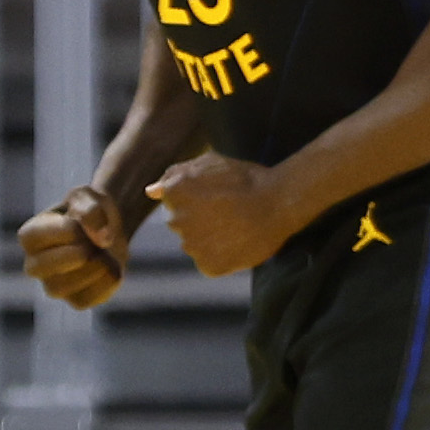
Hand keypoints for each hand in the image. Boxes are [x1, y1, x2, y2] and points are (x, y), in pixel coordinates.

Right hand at [20, 182, 131, 308]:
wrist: (111, 228)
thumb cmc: (91, 210)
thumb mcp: (89, 197)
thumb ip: (90, 210)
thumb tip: (102, 240)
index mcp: (30, 236)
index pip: (33, 237)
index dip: (63, 231)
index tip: (81, 225)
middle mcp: (35, 264)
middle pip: (37, 268)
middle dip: (71, 254)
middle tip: (91, 244)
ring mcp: (53, 285)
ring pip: (59, 288)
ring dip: (90, 268)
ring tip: (103, 254)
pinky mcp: (76, 300)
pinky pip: (84, 300)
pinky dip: (105, 282)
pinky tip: (111, 265)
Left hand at [146, 153, 299, 277]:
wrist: (279, 202)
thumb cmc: (246, 179)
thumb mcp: (210, 163)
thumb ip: (175, 175)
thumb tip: (150, 191)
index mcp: (173, 194)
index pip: (172, 203)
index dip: (197, 199)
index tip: (217, 196)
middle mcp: (177, 221)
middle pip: (181, 226)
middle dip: (199, 220)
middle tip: (228, 212)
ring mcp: (192, 246)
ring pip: (194, 245)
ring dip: (209, 239)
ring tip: (235, 227)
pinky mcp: (209, 266)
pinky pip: (208, 263)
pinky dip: (221, 257)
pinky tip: (237, 243)